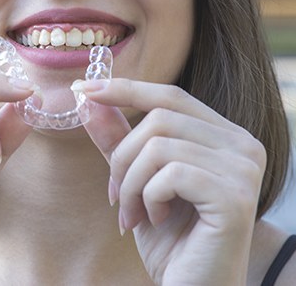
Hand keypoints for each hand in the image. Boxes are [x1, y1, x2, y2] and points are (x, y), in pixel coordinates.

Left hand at [78, 78, 265, 285]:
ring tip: (133, 214)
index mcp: (224, 136)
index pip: (170, 96)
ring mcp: (243, 169)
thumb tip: (90, 99)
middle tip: (116, 195)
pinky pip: (169, 174)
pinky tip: (155, 220)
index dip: (126, 89)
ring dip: (131, 183)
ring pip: (158, 145)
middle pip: (159, 117)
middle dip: (123, 156)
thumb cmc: (169, 238)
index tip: (84, 89)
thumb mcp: (136, 180)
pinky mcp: (235, 196)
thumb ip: (118, 138)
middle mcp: (242, 145)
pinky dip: (148, 198)